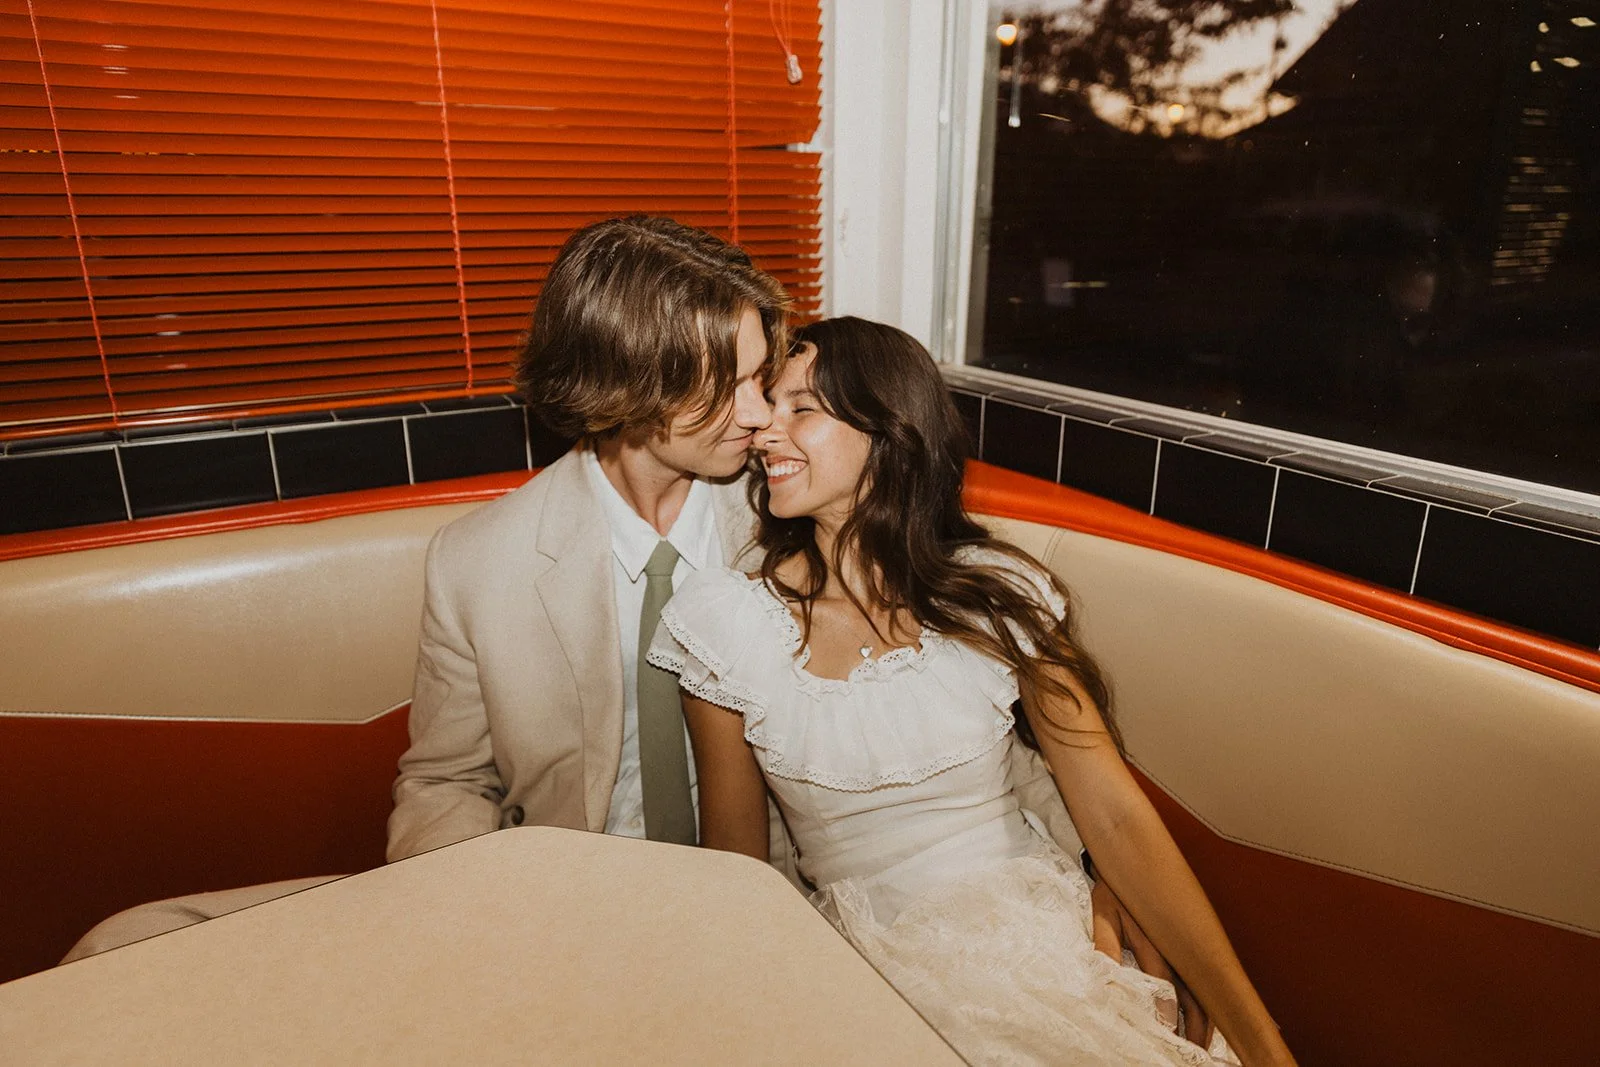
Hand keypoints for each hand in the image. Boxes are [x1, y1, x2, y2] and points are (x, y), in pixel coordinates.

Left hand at [1089, 875, 1213, 1049]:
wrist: (1130, 863)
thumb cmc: (1114, 892)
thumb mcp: (1105, 915)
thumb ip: (1106, 946)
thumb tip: (1107, 977)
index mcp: (1157, 946)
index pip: (1166, 991)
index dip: (1167, 1017)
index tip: (1168, 1039)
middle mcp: (1178, 952)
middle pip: (1195, 999)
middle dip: (1196, 1029)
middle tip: (1196, 1053)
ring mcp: (1187, 951)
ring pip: (1203, 994)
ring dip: (1205, 1020)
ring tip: (1204, 1046)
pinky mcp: (1189, 949)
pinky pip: (1201, 983)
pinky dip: (1205, 1005)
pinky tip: (1204, 1021)